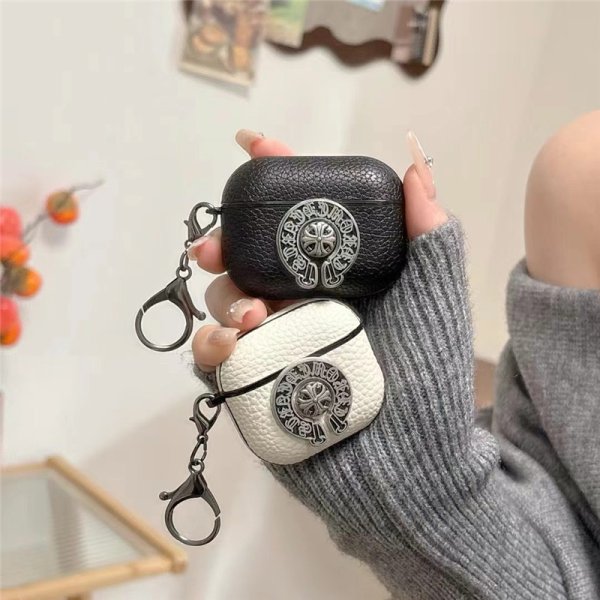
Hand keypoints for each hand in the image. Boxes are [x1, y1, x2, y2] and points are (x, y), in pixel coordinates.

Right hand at [190, 129, 446, 371]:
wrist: (409, 454)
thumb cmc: (428, 375)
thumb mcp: (434, 297)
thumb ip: (430, 236)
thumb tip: (416, 168)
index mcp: (339, 274)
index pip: (300, 216)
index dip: (277, 177)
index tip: (254, 144)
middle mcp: (303, 300)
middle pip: (250, 256)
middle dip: (225, 242)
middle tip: (213, 248)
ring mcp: (277, 339)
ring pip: (228, 300)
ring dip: (226, 297)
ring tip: (255, 316)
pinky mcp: (254, 381)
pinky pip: (214, 355)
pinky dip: (211, 343)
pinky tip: (232, 344)